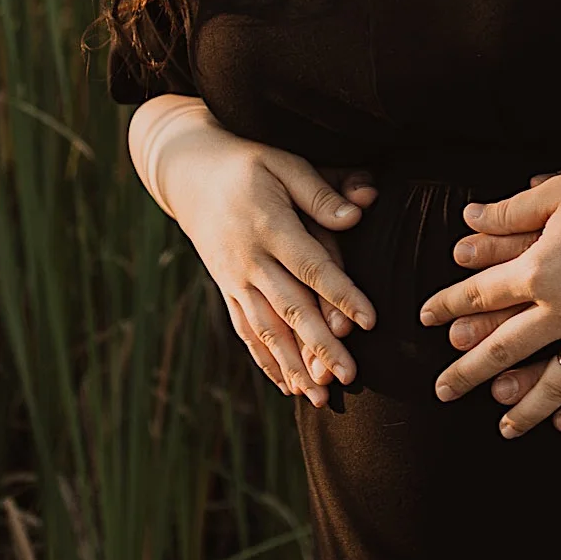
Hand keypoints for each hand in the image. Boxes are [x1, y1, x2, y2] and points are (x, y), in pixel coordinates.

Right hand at [146, 106, 377, 405]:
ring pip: (266, 329)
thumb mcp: (285, 162)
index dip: (340, 294)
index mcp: (269, 225)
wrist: (191, 174)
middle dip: (320, 346)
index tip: (369, 320)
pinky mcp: (226, 290)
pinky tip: (286, 385)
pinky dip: (266, 360)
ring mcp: (233, 279)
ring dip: (293, 364)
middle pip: (289, 308)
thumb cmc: (250, 163)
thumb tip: (357, 214)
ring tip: (319, 396)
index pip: (311, 266)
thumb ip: (320, 192)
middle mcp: (249, 260)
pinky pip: (245, 330)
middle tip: (350, 376)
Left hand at [451, 217, 560, 436]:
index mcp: (540, 269)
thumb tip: (469, 217)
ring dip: (527, 408)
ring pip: (556, 384)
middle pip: (506, 348)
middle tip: (441, 390)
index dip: (450, 304)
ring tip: (506, 427)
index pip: (482, 293)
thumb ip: (512, 210)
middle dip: (468, 371)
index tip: (426, 317)